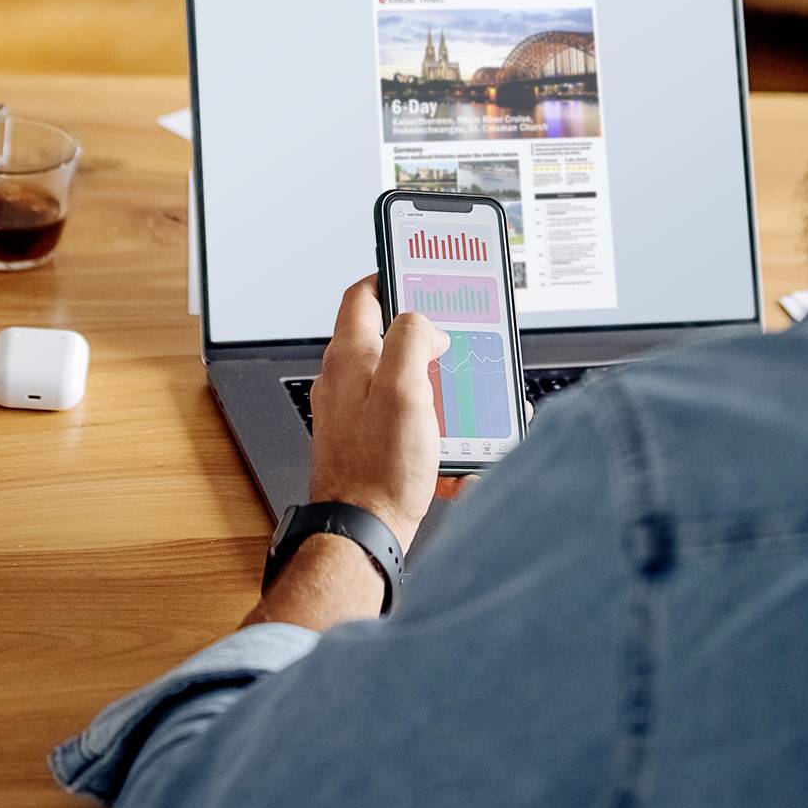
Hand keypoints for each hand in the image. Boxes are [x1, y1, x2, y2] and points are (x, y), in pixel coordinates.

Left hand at [304, 276, 447, 549]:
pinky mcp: (369, 442)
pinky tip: (451, 449)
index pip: (363, 295)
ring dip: (437, 391)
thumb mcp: (404, 389)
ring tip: (461, 407)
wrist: (363, 532)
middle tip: (457, 347)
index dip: (393, 277)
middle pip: (389, 338)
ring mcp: (355, 412)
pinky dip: (433, 429)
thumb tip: (425, 325)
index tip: (421, 275)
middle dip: (429, 343)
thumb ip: (412, 339)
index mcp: (349, 357)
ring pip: (404, 381)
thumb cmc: (378, 469)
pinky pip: (407, 422)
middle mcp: (346, 381)